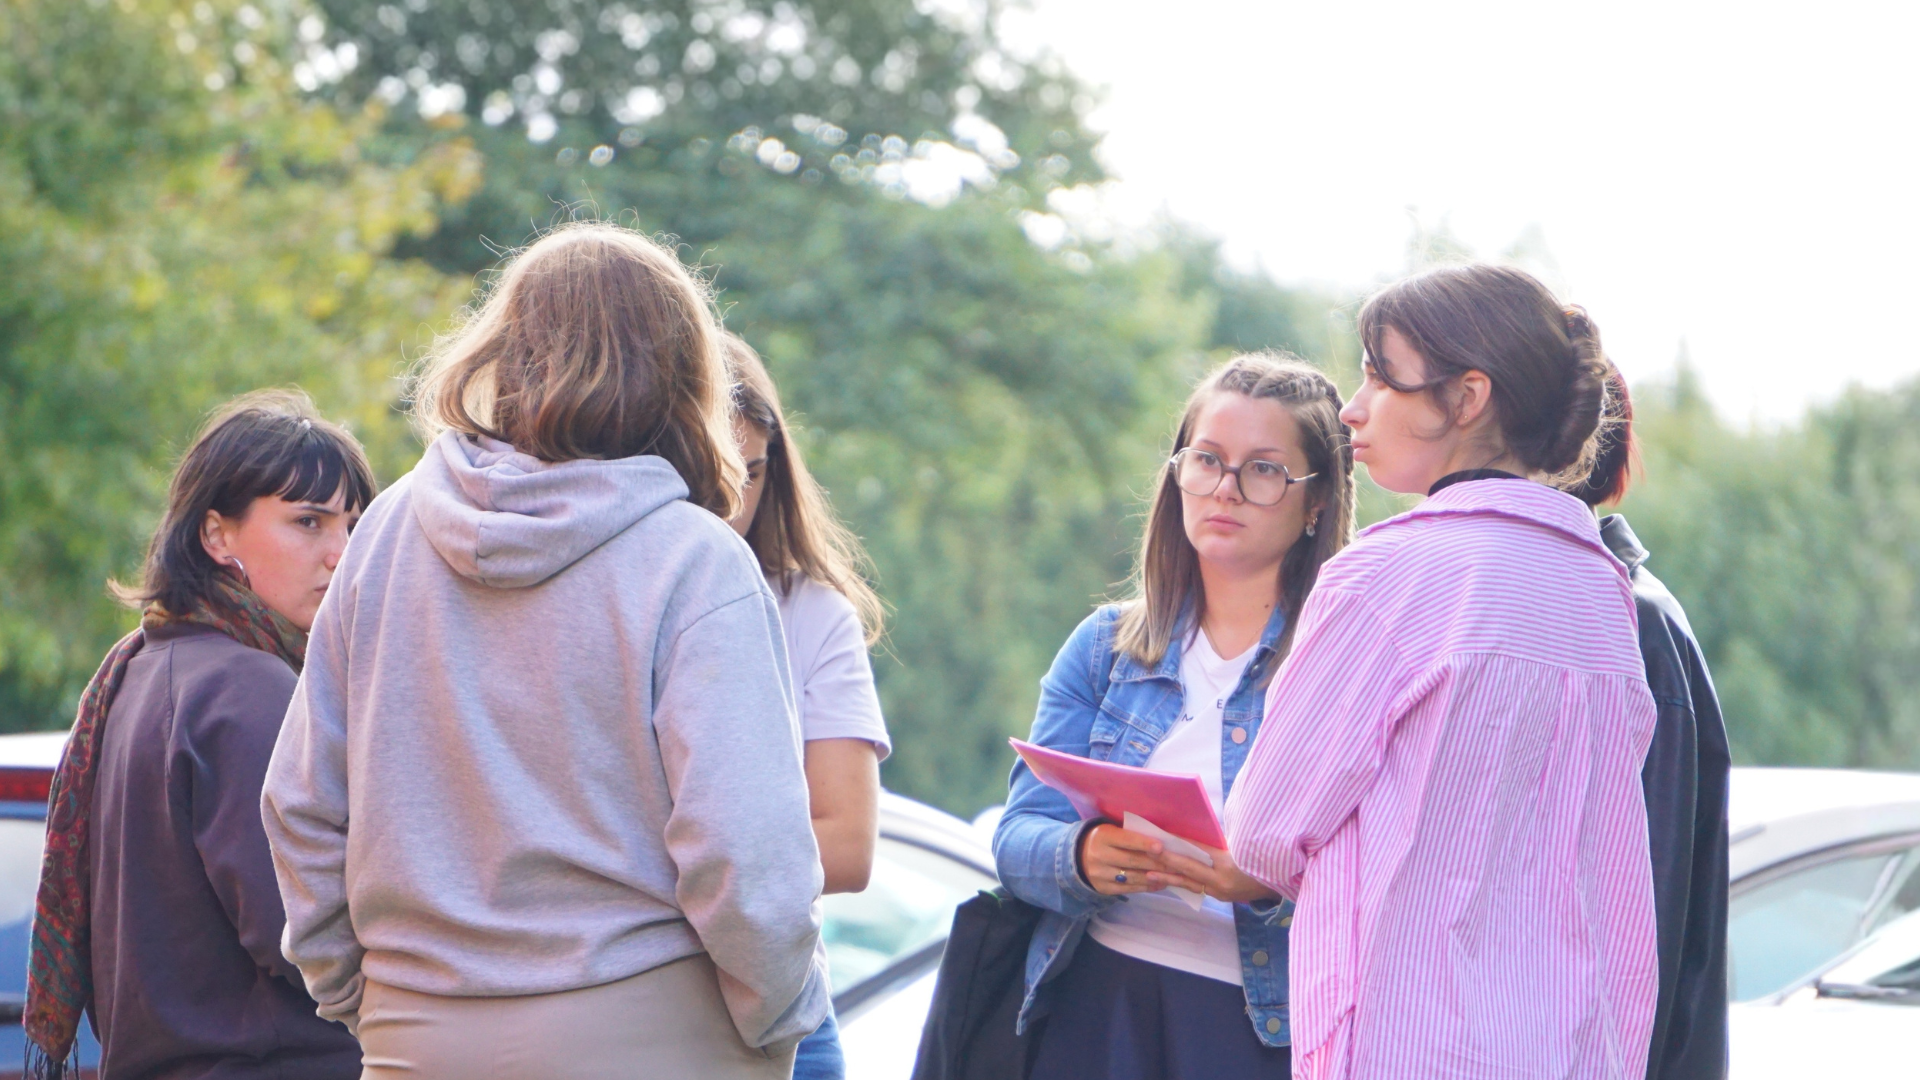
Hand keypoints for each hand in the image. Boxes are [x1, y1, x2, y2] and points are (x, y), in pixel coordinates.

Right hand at [1078, 823, 1171, 895]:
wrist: (1079, 857)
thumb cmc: (1106, 840)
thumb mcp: (1113, 831)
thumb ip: (1132, 835)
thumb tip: (1163, 839)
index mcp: (1103, 837)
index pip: (1126, 840)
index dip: (1143, 843)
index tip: (1161, 847)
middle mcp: (1099, 856)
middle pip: (1131, 861)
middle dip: (1155, 863)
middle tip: (1176, 864)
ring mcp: (1100, 874)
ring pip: (1132, 877)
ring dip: (1154, 877)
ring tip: (1172, 876)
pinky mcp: (1103, 889)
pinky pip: (1128, 889)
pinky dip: (1146, 887)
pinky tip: (1159, 884)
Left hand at [1145, 841, 1279, 904]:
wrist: (1279, 884)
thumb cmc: (1262, 859)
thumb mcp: (1242, 847)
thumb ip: (1219, 844)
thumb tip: (1194, 837)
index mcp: (1230, 864)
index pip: (1199, 851)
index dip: (1181, 843)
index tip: (1163, 836)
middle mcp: (1223, 880)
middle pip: (1190, 869)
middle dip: (1168, 860)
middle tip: (1149, 851)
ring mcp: (1220, 892)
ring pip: (1190, 883)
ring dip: (1169, 877)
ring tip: (1148, 873)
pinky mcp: (1219, 897)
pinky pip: (1197, 889)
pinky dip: (1182, 883)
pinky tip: (1167, 881)